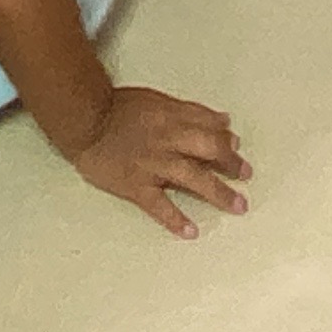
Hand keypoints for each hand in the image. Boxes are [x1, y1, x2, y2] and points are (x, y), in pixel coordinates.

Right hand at [60, 82, 252, 235]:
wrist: (84, 121)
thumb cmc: (117, 108)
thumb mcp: (157, 99)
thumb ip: (190, 111)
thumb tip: (223, 120)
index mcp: (173, 117)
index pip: (208, 126)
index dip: (226, 137)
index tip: (236, 146)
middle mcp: (168, 140)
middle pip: (208, 150)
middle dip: (230, 163)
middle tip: (246, 174)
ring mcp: (153, 164)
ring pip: (192, 178)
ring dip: (218, 192)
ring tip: (238, 206)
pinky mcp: (136, 185)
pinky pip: (159, 205)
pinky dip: (175, 219)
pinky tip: (191, 231)